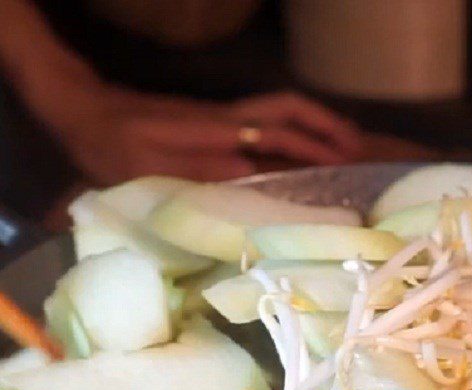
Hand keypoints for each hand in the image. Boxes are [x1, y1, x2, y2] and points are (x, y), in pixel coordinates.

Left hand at [42, 83, 363, 184]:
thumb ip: (195, 168)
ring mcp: (224, 116)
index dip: (311, 147)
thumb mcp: (145, 164)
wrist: (85, 111)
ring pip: (282, 109)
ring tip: (347, 149)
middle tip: (359, 153)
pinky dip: (297, 129)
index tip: (343, 166)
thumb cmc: (111, 146)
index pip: (275, 131)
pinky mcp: (219, 121)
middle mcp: (226, 117)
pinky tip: (307, 150)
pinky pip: (269, 119)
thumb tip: (247, 171)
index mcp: (214, 130)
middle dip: (326, 127)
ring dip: (316, 124)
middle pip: (288, 108)